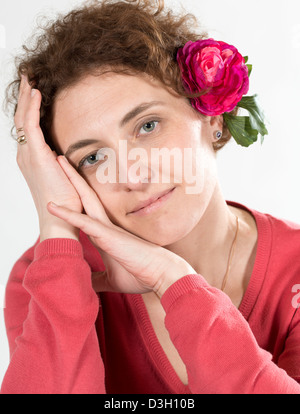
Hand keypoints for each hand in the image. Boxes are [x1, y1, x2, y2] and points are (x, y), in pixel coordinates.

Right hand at [14, 75, 82, 238]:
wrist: (61, 218)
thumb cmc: (66, 201)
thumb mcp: (63, 175)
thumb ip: (61, 162)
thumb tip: (63, 152)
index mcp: (32, 159)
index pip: (28, 127)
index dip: (30, 108)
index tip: (36, 91)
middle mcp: (26, 155)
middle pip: (21, 118)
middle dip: (25, 97)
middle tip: (29, 77)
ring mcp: (29, 155)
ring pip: (23, 118)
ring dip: (27, 96)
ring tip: (30, 77)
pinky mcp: (37, 156)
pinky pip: (31, 125)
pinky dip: (32, 107)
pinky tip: (37, 93)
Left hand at [47, 156, 195, 297]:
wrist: (162, 274)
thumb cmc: (141, 274)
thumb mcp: (112, 279)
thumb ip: (97, 279)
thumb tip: (83, 285)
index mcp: (104, 234)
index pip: (85, 210)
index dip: (74, 196)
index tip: (62, 184)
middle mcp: (104, 226)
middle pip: (84, 196)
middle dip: (72, 177)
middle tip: (59, 159)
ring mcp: (106, 228)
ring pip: (84, 200)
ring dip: (70, 182)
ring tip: (57, 161)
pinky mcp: (108, 236)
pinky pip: (84, 223)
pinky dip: (67, 214)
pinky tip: (51, 206)